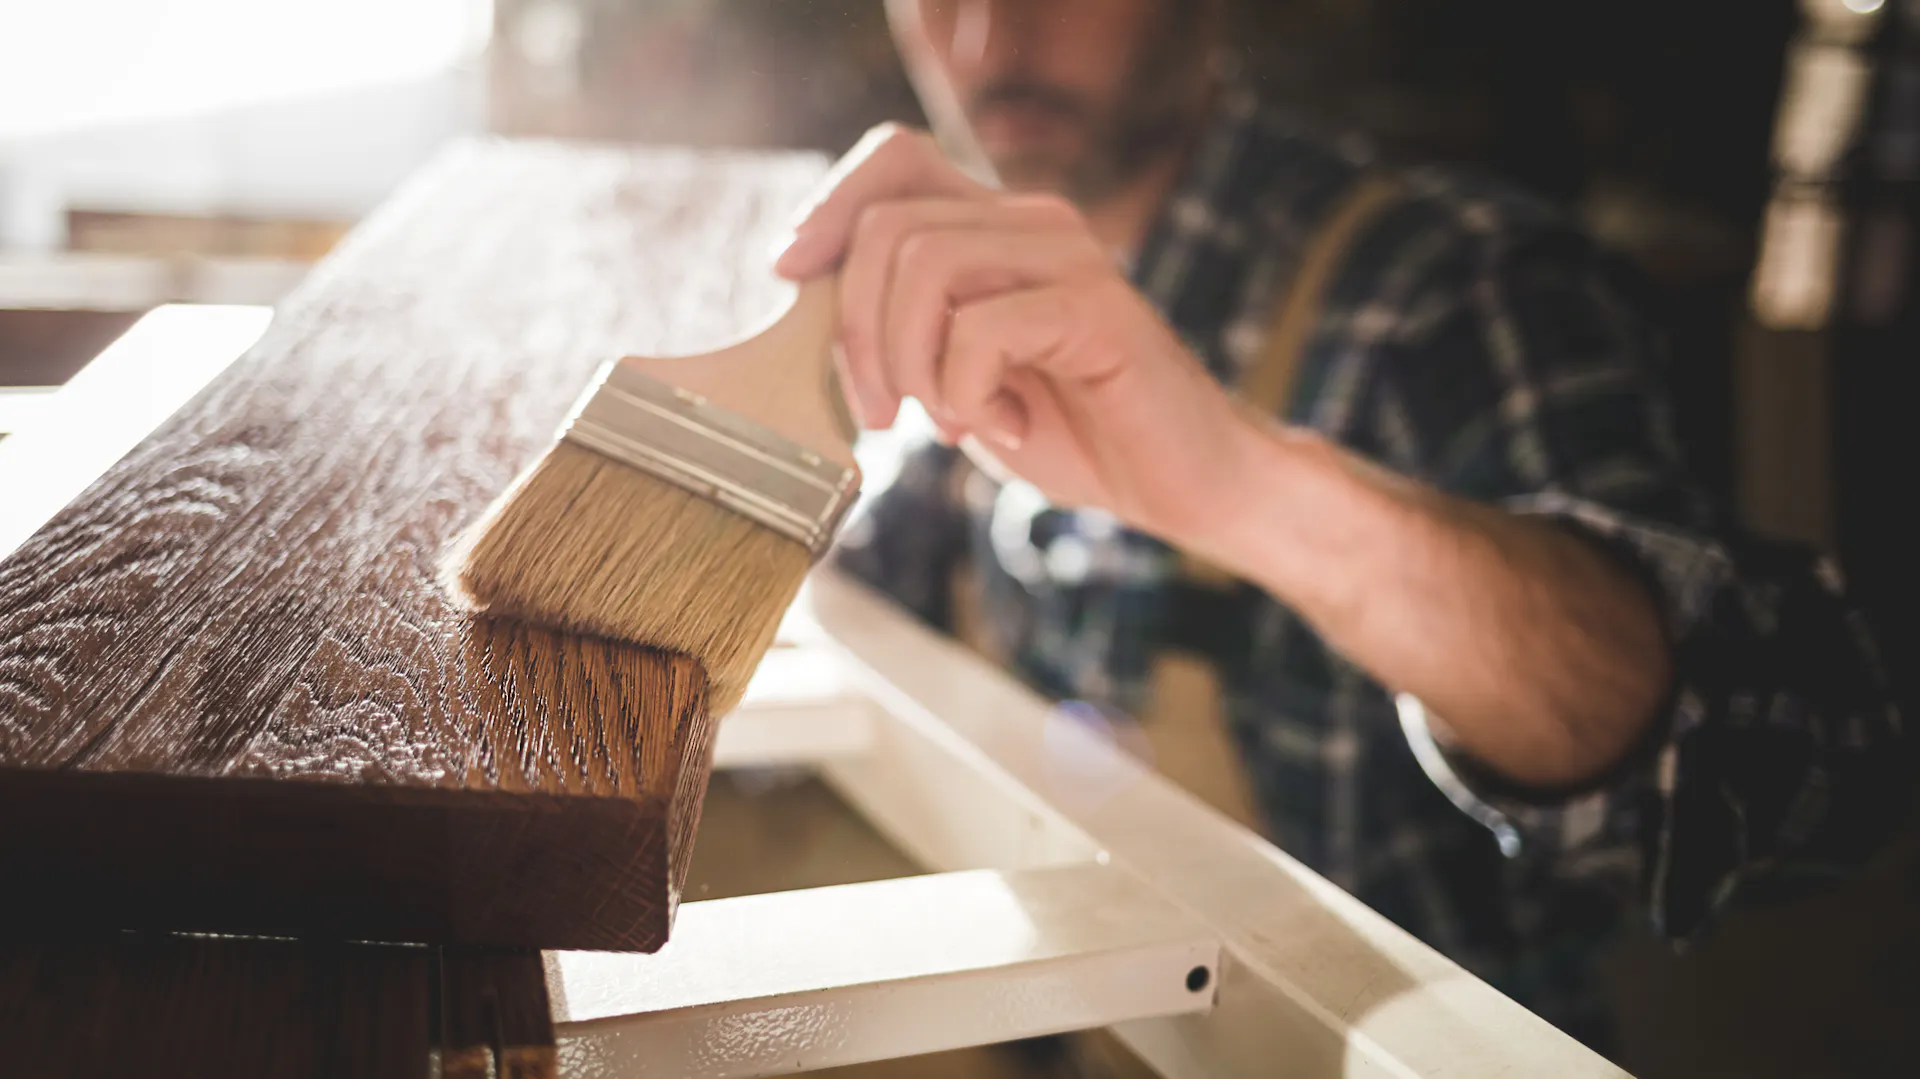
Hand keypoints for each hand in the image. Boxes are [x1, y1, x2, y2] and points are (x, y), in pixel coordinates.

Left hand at [775, 124, 1257, 543]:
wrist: (1180, 485)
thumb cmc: (1069, 432)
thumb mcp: (956, 377)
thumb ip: (899, 330)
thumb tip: (804, 304)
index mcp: (996, 225)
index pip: (895, 158)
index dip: (829, 207)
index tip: (790, 276)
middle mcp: (1033, 221)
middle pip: (889, 225)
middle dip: (855, 331)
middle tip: (878, 412)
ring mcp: (1070, 256)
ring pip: (927, 266)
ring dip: (909, 363)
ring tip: (944, 421)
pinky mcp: (1099, 307)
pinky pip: (984, 330)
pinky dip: (969, 393)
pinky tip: (1006, 427)